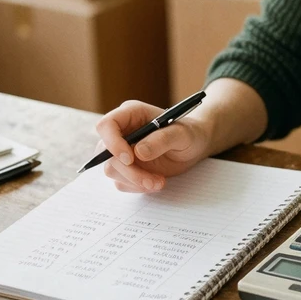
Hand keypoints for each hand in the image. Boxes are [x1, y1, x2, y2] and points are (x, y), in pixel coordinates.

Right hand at [94, 100, 212, 192]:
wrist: (194, 147)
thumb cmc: (189, 133)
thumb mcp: (182, 134)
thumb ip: (162, 139)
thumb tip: (138, 152)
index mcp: (132, 114)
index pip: (107, 125)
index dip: (112, 142)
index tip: (130, 159)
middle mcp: (122, 131)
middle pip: (106, 153)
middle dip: (129, 171)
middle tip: (152, 181)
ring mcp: (122, 150)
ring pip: (112, 170)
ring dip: (135, 181)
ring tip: (159, 182)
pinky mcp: (126, 167)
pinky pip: (121, 181)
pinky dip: (137, 186)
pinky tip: (155, 182)